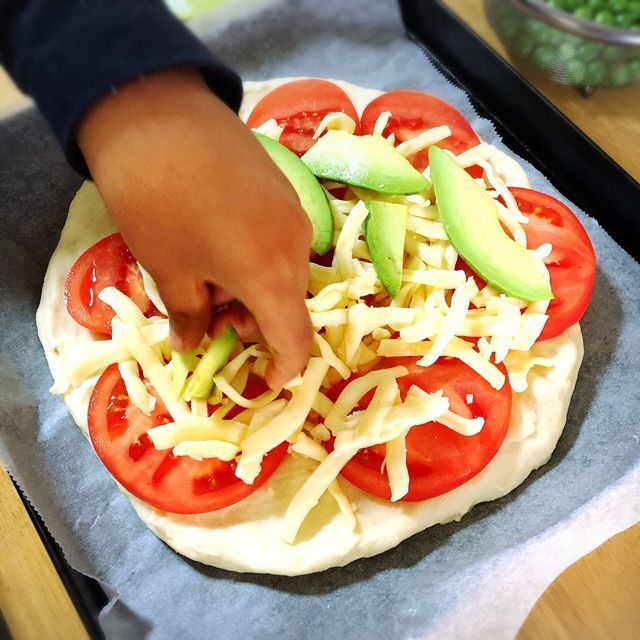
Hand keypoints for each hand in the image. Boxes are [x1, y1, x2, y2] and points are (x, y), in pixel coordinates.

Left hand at [77, 67, 312, 388]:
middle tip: (210, 315)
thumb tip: (192, 343)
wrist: (155, 112)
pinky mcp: (284, 187)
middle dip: (255, 323)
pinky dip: (257, 258)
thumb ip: (189, 316)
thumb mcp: (167, 269)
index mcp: (272, 276)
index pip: (296, 341)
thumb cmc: (157, 204)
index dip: (283, 369)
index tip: (263, 380)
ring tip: (208, 272)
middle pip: (288, 304)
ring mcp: (293, 212)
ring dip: (254, 288)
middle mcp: (297, 246)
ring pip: (284, 271)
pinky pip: (279, 240)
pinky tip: (218, 238)